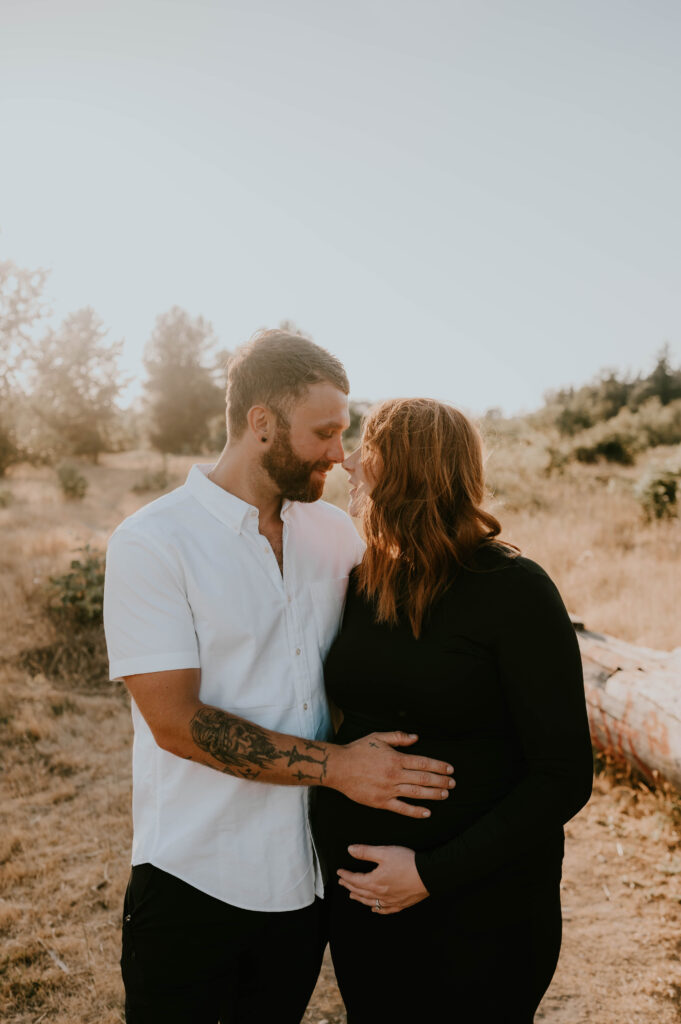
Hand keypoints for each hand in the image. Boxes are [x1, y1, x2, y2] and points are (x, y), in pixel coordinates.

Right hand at [325, 732, 453, 818]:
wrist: (338, 768)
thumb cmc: (357, 750)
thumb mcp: (378, 737)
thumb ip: (398, 737)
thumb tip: (416, 738)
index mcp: (395, 758)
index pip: (423, 763)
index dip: (439, 766)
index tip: (450, 769)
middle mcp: (394, 775)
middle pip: (423, 779)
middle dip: (441, 781)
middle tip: (452, 784)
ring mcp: (388, 790)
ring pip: (416, 793)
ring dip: (433, 794)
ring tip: (445, 794)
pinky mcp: (381, 802)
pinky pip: (402, 808)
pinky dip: (416, 811)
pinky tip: (427, 812)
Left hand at [338, 845, 428, 914]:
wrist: (428, 875)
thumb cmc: (407, 863)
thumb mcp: (384, 852)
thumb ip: (366, 852)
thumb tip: (350, 850)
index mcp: (375, 881)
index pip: (355, 880)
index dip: (346, 876)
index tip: (340, 872)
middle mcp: (381, 894)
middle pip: (361, 892)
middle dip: (350, 886)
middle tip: (342, 883)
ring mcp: (391, 901)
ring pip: (371, 902)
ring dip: (360, 898)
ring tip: (352, 895)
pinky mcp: (401, 903)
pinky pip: (385, 909)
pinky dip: (377, 909)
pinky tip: (374, 908)